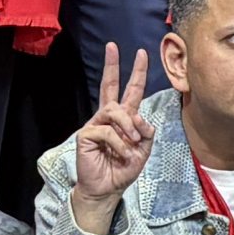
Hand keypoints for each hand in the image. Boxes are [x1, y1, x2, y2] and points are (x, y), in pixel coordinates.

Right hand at [71, 42, 156, 225]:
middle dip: (112, 65)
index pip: (130, 91)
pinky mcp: (86, 135)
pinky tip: (121, 155)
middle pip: (110, 86)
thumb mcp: (144, 150)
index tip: (141, 54)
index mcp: (124, 119)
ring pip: (115, 111)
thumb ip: (146, 131)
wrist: (108, 188)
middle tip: (113, 46)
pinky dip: (119, 144)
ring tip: (132, 144)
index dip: (136, 73)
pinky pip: (107, 131)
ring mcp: (96, 124)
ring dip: (128, 128)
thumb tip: (138, 118)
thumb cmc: (123, 168)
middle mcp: (108, 117)